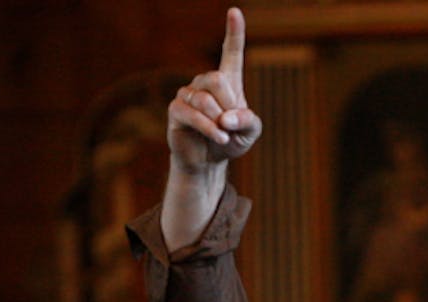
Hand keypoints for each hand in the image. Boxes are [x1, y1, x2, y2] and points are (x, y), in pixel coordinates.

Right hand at [167, 7, 261, 173]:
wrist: (209, 161)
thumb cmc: (231, 141)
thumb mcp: (250, 132)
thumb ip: (248, 121)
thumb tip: (227, 117)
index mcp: (228, 81)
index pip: (231, 52)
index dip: (234, 33)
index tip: (235, 11)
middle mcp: (205, 82)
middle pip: (217, 79)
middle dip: (229, 104)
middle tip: (231, 124)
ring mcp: (188, 94)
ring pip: (205, 100)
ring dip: (219, 121)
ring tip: (224, 134)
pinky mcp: (176, 110)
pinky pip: (193, 114)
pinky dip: (209, 128)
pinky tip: (219, 137)